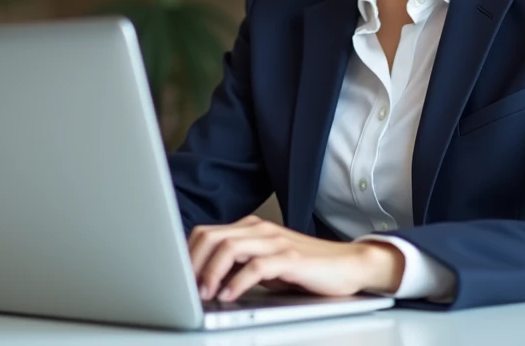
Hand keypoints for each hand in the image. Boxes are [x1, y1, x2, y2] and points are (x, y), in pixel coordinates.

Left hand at [187, 215, 404, 302]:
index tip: (176, 279)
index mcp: (250, 228)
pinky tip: (229, 296)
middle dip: (193, 263)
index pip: (206, 233)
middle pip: (211, 237)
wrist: (348, 266)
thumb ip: (239, 266)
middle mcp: (259, 230)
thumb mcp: (265, 266)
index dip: (187, 255)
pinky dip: (237, 282)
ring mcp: (275, 242)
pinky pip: (256, 267)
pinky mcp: (291, 259)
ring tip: (204, 294)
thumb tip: (202, 281)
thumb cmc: (304, 270)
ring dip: (211, 272)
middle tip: (186, 290)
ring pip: (229, 247)